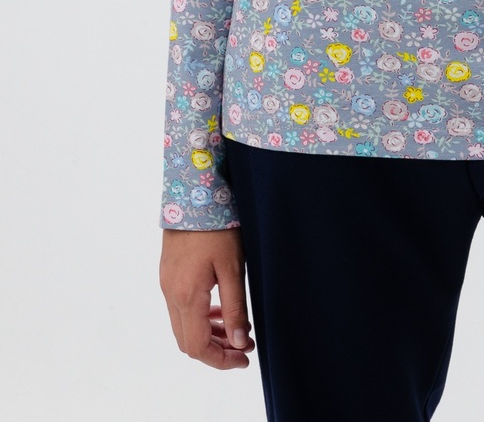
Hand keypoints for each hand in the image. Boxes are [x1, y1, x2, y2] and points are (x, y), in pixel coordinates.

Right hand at [160, 228, 255, 369]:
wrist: (193, 194)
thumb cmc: (217, 227)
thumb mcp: (232, 268)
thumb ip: (235, 308)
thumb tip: (238, 343)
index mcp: (186, 297)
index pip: (198, 347)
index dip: (221, 360)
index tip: (244, 359)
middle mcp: (171, 295)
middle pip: (188, 342)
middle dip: (216, 350)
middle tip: (243, 346)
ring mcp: (167, 285)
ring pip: (183, 326)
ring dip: (208, 334)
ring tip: (236, 329)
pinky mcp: (168, 274)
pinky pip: (181, 308)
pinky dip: (200, 317)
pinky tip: (219, 309)